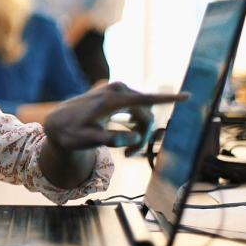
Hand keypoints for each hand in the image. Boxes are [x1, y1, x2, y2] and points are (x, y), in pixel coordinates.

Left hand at [44, 82, 186, 155]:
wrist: (58, 123)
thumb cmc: (71, 133)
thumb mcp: (88, 140)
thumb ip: (110, 139)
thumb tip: (133, 138)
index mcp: (111, 100)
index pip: (145, 99)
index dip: (168, 99)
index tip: (188, 96)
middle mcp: (117, 90)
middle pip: (147, 114)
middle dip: (144, 136)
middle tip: (130, 156)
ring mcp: (117, 90)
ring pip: (143, 114)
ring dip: (140, 132)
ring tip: (126, 152)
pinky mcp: (116, 93)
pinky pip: (136, 110)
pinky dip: (135, 125)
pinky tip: (125, 138)